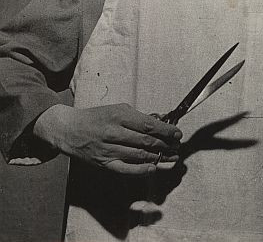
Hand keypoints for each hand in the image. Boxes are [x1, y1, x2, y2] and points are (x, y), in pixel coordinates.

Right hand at [33, 103, 181, 174]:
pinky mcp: (104, 163)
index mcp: (119, 116)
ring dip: (158, 157)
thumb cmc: (96, 117)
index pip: (148, 125)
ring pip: (139, 156)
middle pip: (146, 141)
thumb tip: (160, 122)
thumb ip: (137, 116)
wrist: (69, 130)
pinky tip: (154, 168)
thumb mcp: (117, 109)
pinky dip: (141, 170)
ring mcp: (109, 150)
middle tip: (177, 146)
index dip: (166, 131)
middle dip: (165, 145)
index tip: (177, 133)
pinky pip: (126, 169)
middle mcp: (114, 133)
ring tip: (172, 157)